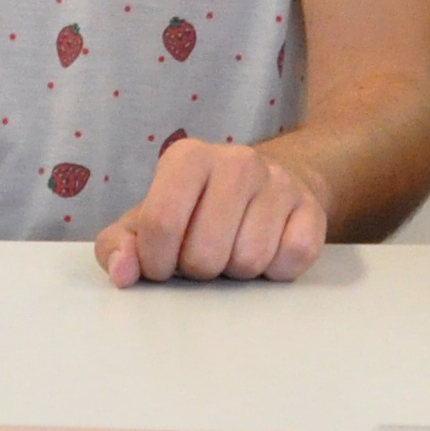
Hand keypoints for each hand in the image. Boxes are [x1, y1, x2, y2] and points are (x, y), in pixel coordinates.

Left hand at [95, 137, 327, 286]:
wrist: (264, 187)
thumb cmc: (195, 210)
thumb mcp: (146, 222)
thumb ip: (117, 245)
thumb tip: (122, 271)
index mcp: (187, 158)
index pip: (160, 224)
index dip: (157, 261)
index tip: (163, 264)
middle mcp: (236, 161)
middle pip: (204, 254)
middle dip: (198, 270)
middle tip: (203, 257)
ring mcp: (279, 182)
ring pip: (248, 261)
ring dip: (236, 272)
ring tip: (232, 251)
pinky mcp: (311, 209)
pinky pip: (290, 260)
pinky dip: (274, 271)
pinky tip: (266, 252)